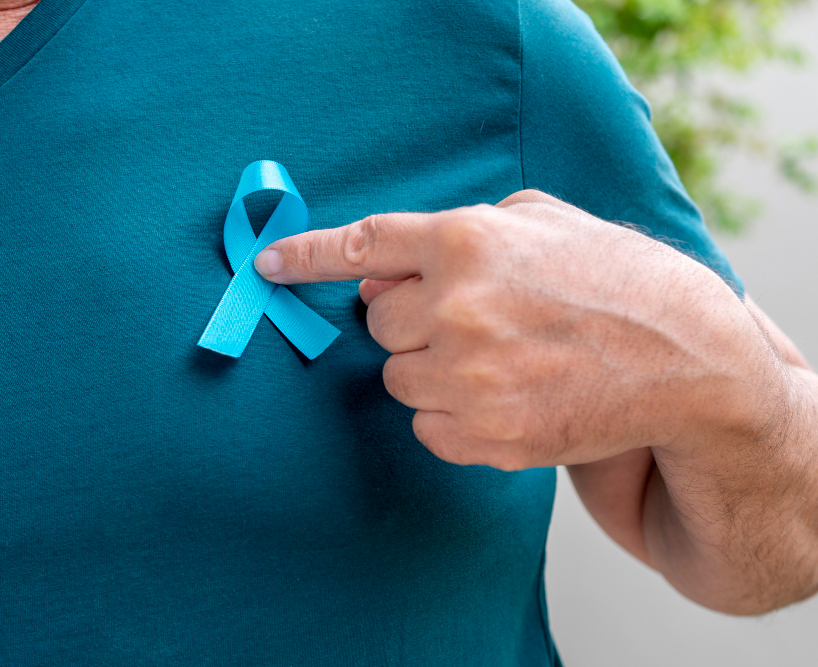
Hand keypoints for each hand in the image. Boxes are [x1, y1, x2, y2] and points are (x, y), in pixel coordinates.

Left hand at [255, 190, 776, 469]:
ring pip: (398, 379)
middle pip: (377, 323)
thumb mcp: (542, 221)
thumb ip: (459, 230)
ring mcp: (470, 376)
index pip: (362, 246)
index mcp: (467, 241)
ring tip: (500, 360)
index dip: (306, 255)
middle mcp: (457, 306)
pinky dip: (452, 415)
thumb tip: (383, 268)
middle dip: (409, 321)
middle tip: (468, 320)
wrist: (683, 358)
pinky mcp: (487, 435)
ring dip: (432, 370)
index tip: (268, 265)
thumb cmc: (613, 278)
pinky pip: (426, 427)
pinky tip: (506, 396)